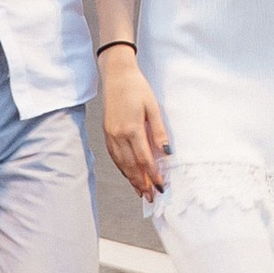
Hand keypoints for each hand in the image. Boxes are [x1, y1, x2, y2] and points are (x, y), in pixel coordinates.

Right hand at [101, 47, 170, 200]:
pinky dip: (122, 168)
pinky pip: (115, 156)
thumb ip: (159, 131)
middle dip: (142, 183)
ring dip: (131, 179)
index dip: (153, 175)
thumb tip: (166, 152)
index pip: (144, 159)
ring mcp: (111, 135)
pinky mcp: (107, 133)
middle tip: (151, 197)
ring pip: (121, 163)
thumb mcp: (153, 107)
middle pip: (131, 166)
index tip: (160, 186)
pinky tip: (128, 174)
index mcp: (132, 129)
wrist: (116, 75)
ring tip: (140, 191)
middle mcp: (119, 135)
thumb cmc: (137, 88)